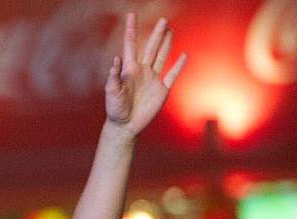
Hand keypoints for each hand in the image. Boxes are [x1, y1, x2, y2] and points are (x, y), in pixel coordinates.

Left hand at [105, 14, 186, 136]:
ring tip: (169, 30)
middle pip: (151, 48)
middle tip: (163, 19)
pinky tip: (184, 55)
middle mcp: (142, 71)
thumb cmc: (115, 110)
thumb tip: (116, 60)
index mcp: (129, 70)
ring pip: (161, 57)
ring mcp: (152, 80)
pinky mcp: (162, 90)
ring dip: (166, 44)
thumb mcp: (112, 93)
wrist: (125, 126)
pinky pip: (172, 75)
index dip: (131, 30)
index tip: (131, 15)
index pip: (130, 45)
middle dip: (156, 33)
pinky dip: (179, 65)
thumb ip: (113, 78)